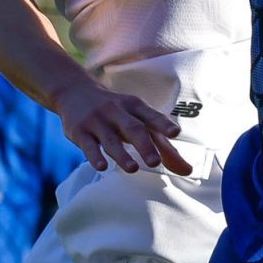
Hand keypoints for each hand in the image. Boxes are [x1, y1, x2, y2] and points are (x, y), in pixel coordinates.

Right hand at [53, 78, 192, 175]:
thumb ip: (163, 146)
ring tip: (132, 169)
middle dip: (144, 145)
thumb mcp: (139, 120)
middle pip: (133, 128)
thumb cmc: (117, 112)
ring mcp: (97, 120)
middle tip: (155, 162)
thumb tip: (187, 171)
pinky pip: (88, 145)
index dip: (163, 124)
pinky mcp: (79, 131)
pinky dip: (95, 156)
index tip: (176, 133)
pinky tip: (102, 167)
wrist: (75, 91)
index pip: (151, 116)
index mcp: (135, 107)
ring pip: (110, 139)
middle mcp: (117, 111)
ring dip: (121, 154)